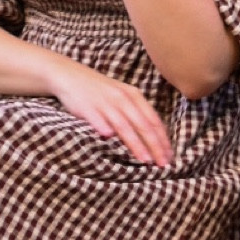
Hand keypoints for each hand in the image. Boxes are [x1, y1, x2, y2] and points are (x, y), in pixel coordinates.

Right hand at [48, 58, 172, 166]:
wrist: (70, 75)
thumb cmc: (99, 91)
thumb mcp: (122, 97)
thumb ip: (135, 114)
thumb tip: (151, 138)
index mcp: (133, 95)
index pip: (153, 120)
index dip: (163, 139)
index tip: (169, 157)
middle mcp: (122, 98)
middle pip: (143, 124)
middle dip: (154, 145)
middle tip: (162, 164)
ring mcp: (105, 102)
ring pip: (124, 125)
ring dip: (136, 143)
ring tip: (145, 159)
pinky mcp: (87, 106)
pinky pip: (97, 119)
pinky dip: (103, 128)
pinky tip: (109, 138)